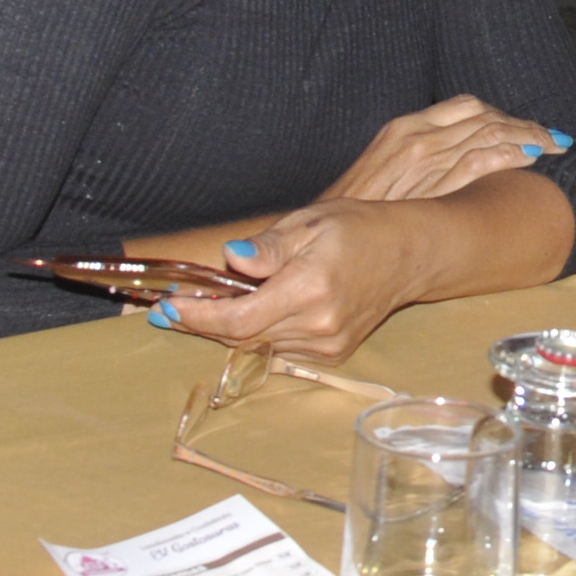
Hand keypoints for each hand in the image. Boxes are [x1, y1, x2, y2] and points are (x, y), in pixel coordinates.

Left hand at [150, 203, 433, 362]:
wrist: (409, 254)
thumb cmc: (359, 230)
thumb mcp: (310, 222)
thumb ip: (268, 246)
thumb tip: (231, 258)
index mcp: (309, 289)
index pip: (237, 319)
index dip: (196, 317)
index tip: (167, 307)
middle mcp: (318, 326)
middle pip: (241, 337)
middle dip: (205, 322)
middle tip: (176, 304)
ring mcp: (327, 345)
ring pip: (258, 345)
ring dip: (231, 327)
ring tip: (214, 302)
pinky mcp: (332, 354)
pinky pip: (279, 348)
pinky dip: (259, 332)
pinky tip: (255, 310)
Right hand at [316, 95, 565, 207]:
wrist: (326, 232)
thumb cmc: (357, 206)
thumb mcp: (385, 166)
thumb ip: (419, 154)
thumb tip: (456, 152)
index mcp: (405, 128)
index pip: (468, 107)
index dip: (504, 114)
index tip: (527, 126)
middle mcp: (418, 137)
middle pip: (486, 118)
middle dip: (524, 125)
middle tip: (553, 138)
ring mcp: (427, 161)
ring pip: (489, 134)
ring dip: (528, 137)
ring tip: (554, 147)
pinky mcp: (434, 186)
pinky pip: (481, 161)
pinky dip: (511, 154)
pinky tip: (533, 158)